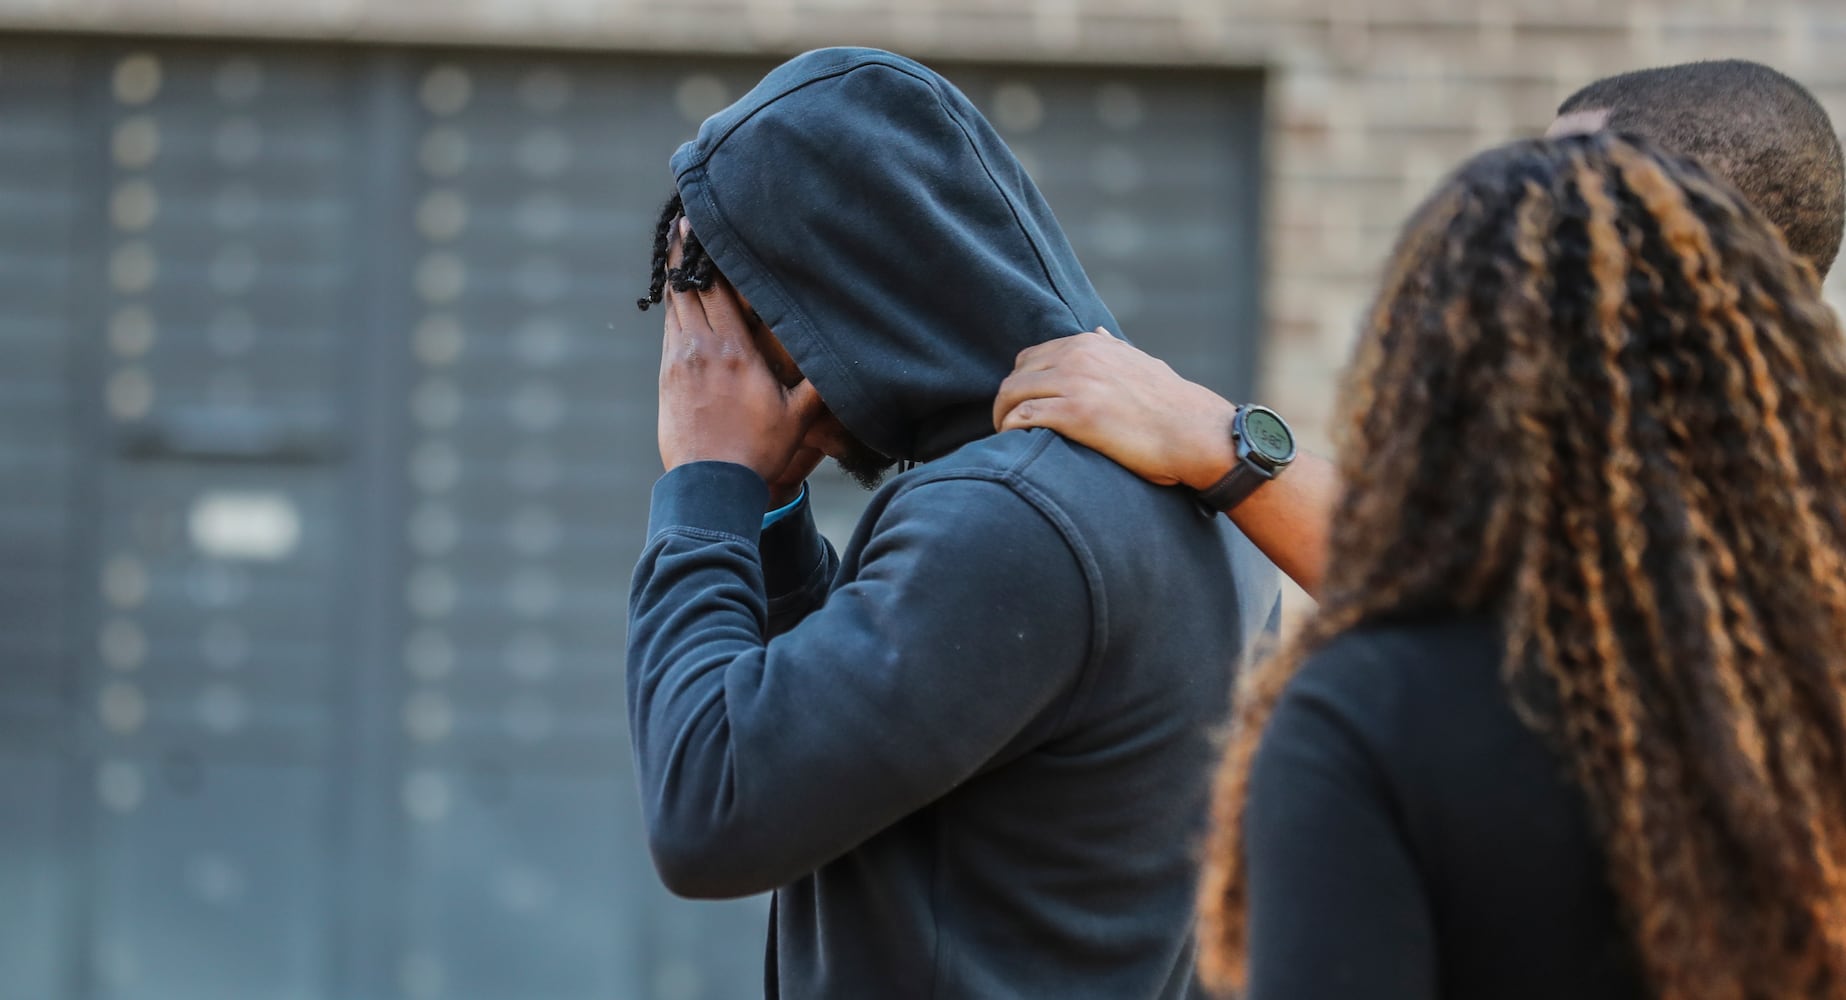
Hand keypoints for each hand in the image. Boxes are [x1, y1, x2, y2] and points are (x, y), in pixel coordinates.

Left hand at [658, 220, 824, 498]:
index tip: (700, 224)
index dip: (706, 254)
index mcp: (735, 350)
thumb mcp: (799, 416)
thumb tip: (847, 356)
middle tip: (682, 222)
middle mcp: (702, 348)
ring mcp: (679, 363)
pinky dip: (674, 310)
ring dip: (675, 279)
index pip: (716, 288)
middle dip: (684, 254)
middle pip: (688, 289)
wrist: (711, 485)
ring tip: (677, 251)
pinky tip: (678, 301)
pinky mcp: (667, 380)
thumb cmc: (758, 451)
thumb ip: (820, 382)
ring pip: (675, 309)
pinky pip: (669, 333)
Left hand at [994, 330, 1238, 490]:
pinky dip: (1010, 430)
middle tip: (1009, 427)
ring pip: (1012, 394)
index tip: (1023, 406)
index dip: (1022, 384)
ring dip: (1003, 418)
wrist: (1196, 433)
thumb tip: (1097, 331)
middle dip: (1007, 401)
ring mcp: (1075, 383)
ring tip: (1007, 439)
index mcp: (1090, 344)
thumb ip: (1113, 348)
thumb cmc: (1171, 405)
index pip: (1031, 357)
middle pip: (1016, 375)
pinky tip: (1013, 445)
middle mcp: (1078, 357)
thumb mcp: (1141, 363)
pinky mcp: (1075, 415)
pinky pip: (1023, 416)